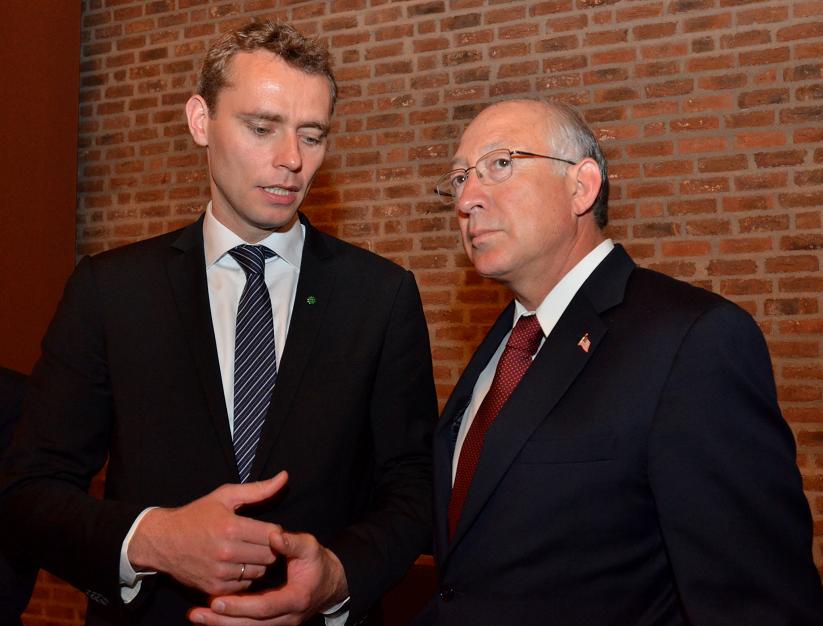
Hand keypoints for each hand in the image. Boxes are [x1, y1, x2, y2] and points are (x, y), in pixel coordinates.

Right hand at [129, 471, 288, 595]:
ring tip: (247, 551)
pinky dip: (245, 576)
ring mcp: (220, 572)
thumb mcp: (225, 496)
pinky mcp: (214, 588)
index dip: (274, 531)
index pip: (272, 534)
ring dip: (258, 562)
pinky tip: (236, 564)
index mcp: (230, 527)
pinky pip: (245, 585)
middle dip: (269, 547)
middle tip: (257, 541)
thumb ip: (258, 489)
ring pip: (259, 571)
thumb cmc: (197, 515)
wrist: (163, 541)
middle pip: (269, 555)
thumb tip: (285, 477)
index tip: (266, 529)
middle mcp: (226, 552)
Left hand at [188, 529, 348, 625]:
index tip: (216, 600)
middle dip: (222, 620)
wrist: (330, 582)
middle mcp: (287, 618)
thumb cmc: (318, 562)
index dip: (239, 606)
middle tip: (197, 613)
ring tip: (195, 616)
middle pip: (250, 625)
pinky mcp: (272, 623)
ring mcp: (280, 624)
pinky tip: (210, 618)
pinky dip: (229, 623)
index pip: (263, 607)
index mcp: (295, 599)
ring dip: (221, 624)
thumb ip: (291, 542)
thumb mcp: (309, 548)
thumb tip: (273, 535)